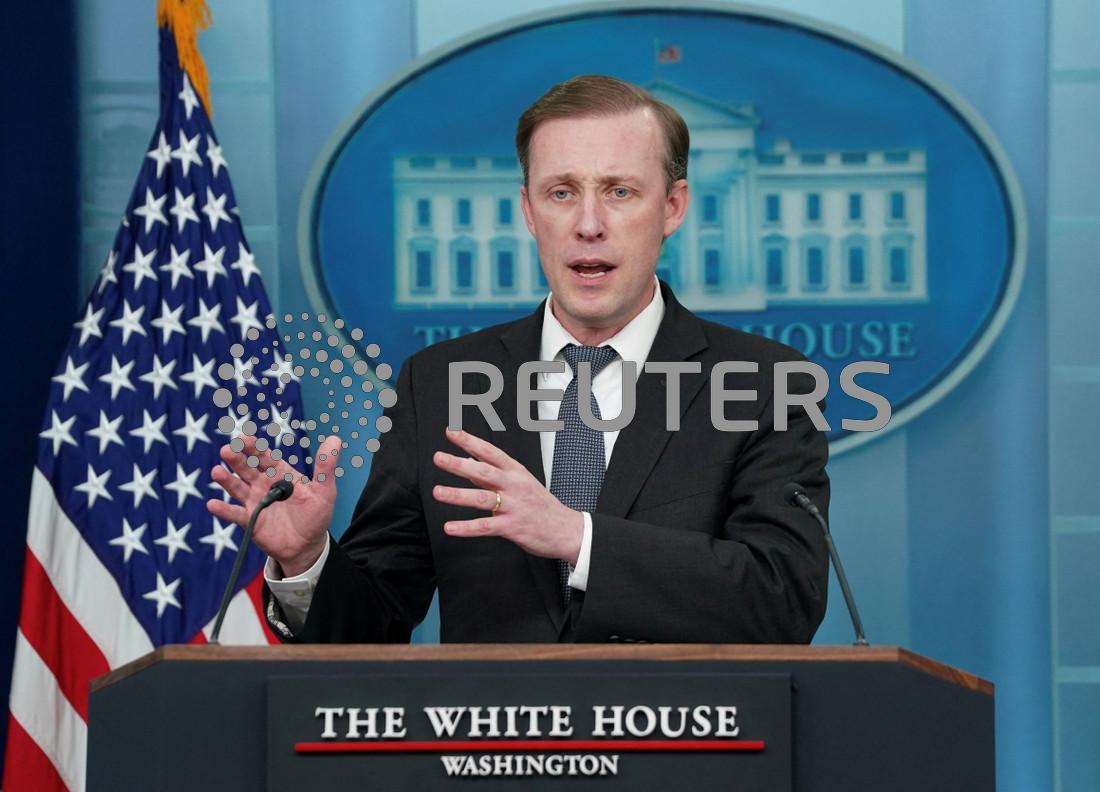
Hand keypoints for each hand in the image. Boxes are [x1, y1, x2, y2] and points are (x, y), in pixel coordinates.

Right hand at [206, 434, 342, 576]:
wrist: (308, 545)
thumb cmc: (316, 515)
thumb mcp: (325, 490)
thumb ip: (326, 466)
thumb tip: (336, 439)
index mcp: (280, 473)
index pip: (264, 456)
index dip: (254, 446)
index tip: (243, 437)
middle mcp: (263, 484)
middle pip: (247, 468)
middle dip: (237, 459)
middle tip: (227, 450)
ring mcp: (255, 502)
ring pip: (237, 487)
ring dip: (226, 480)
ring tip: (216, 472)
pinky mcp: (250, 521)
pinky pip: (235, 514)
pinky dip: (223, 510)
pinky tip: (213, 504)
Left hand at [432, 428, 583, 563]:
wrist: (566, 529)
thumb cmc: (541, 505)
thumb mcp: (521, 482)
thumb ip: (493, 473)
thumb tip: (468, 461)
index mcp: (516, 472)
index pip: (490, 452)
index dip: (470, 441)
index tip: (451, 432)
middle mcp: (514, 486)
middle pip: (483, 472)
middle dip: (459, 464)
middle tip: (438, 458)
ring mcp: (513, 506)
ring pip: (482, 498)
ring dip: (458, 495)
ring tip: (437, 492)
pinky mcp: (512, 527)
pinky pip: (485, 526)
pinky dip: (466, 528)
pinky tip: (450, 527)